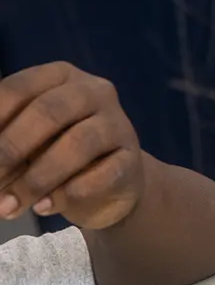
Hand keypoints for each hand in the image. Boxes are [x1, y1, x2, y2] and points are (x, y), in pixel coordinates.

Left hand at [0, 63, 146, 229]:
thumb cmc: (52, 152)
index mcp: (60, 77)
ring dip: (35, 179)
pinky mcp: (131, 158)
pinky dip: (67, 194)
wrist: (107, 183)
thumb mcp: (22, 141)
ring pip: (77, 143)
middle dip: (10, 149)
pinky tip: (44, 207)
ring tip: (9, 207)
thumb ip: (2, 144)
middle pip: (49, 110)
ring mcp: (118, 123)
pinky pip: (102, 174)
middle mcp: (94, 90)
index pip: (19, 88)